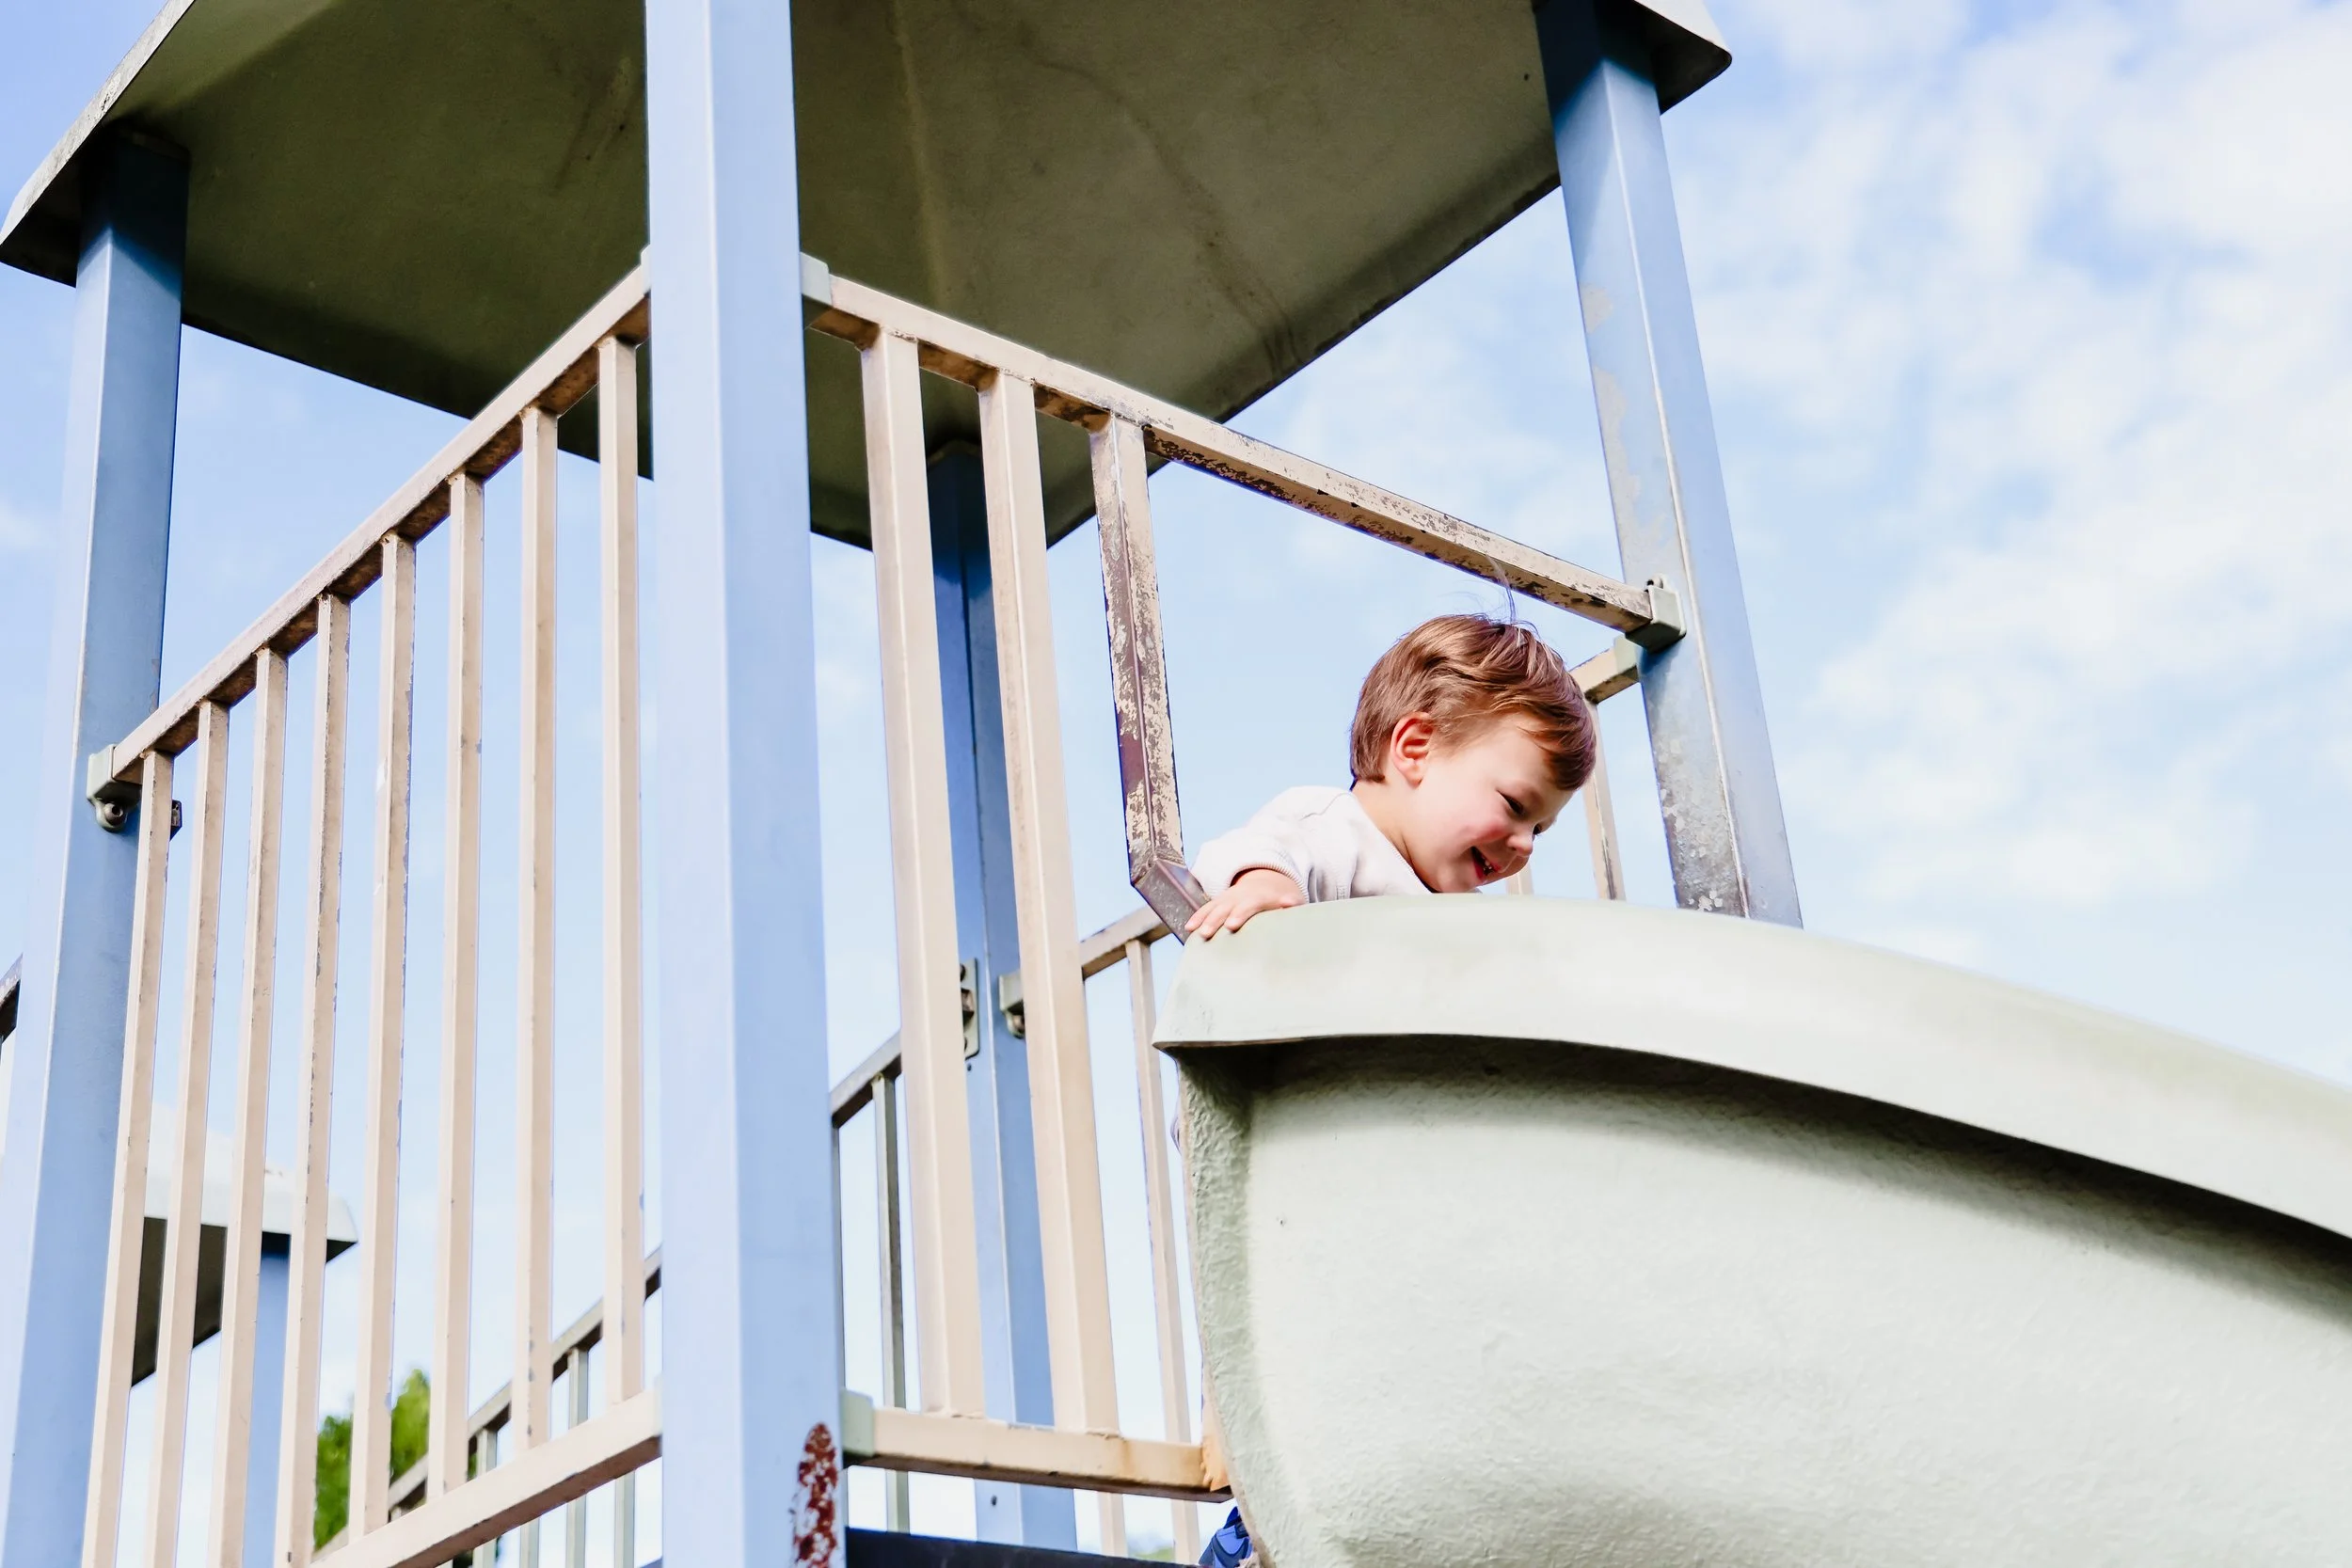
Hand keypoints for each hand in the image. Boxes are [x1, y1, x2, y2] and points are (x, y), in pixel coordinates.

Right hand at [1185, 867, 1304, 940]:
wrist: (1266, 883)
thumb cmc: (1280, 899)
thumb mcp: (1291, 899)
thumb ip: (1292, 902)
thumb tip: (1289, 903)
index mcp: (1257, 897)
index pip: (1247, 905)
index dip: (1239, 914)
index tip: (1231, 925)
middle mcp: (1239, 897)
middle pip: (1225, 908)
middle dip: (1215, 920)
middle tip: (1207, 933)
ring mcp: (1227, 899)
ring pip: (1213, 908)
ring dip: (1204, 919)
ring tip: (1195, 932)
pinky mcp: (1219, 904)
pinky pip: (1206, 909)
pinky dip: (1197, 917)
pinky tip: (1189, 928)